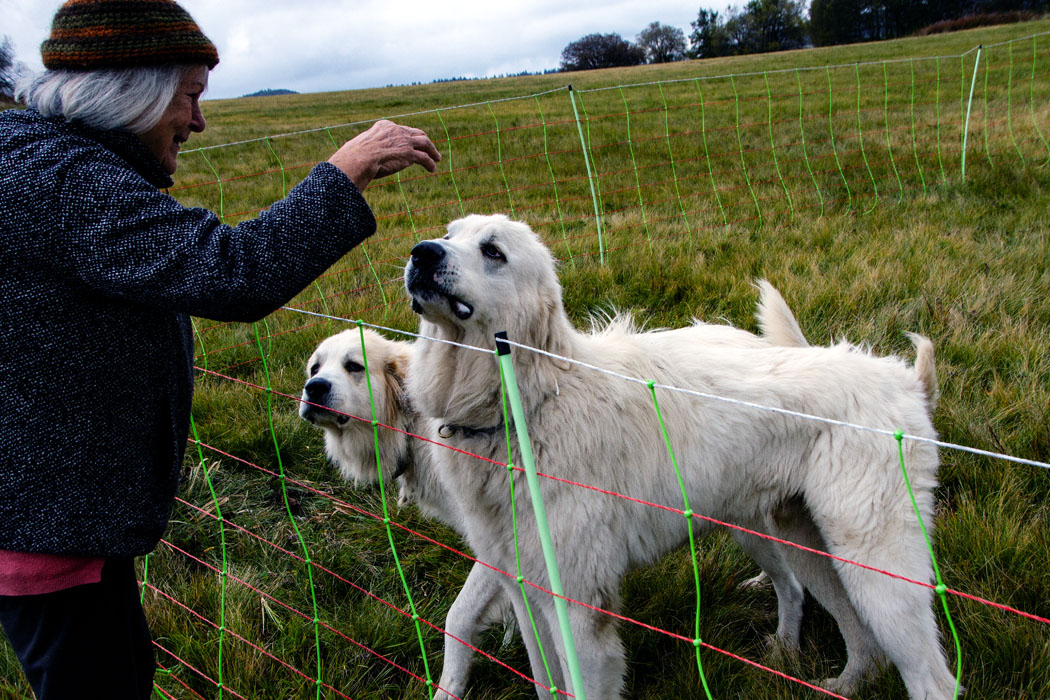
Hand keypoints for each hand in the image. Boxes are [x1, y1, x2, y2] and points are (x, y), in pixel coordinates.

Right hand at [327, 119, 441, 190]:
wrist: (359, 159)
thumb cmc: (354, 156)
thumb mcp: (360, 147)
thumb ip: (368, 148)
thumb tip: (360, 156)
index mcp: (384, 126)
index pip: (401, 129)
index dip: (408, 136)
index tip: (411, 142)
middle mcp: (396, 130)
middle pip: (416, 133)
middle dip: (424, 140)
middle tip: (429, 148)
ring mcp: (404, 141)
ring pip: (425, 143)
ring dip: (432, 150)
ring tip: (437, 158)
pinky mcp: (409, 153)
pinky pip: (425, 158)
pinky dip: (430, 163)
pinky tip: (433, 168)